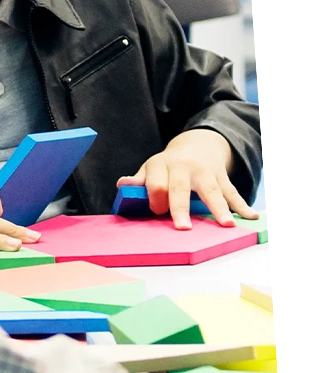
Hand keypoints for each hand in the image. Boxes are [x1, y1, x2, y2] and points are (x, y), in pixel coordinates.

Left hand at [116, 128, 255, 229]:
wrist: (197, 144)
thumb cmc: (168, 164)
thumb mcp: (151, 168)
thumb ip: (139, 180)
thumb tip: (122, 185)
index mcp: (162, 165)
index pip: (156, 184)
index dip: (156, 200)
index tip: (158, 212)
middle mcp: (184, 168)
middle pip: (181, 189)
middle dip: (181, 208)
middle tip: (183, 228)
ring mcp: (205, 173)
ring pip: (212, 191)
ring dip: (220, 209)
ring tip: (226, 225)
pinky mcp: (222, 178)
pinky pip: (232, 192)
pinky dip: (242, 206)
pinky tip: (250, 217)